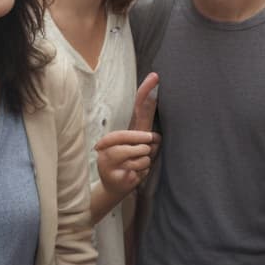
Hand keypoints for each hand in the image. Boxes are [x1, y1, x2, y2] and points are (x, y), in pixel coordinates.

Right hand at [94, 74, 159, 197]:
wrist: (112, 188)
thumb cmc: (129, 165)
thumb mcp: (140, 149)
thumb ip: (147, 138)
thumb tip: (155, 136)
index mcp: (121, 132)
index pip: (137, 108)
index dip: (146, 91)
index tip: (156, 76)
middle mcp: (111, 142)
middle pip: (139, 137)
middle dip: (146, 147)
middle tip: (144, 151)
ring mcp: (108, 158)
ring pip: (142, 157)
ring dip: (145, 164)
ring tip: (137, 166)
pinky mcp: (111, 174)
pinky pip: (137, 172)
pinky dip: (139, 176)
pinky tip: (132, 176)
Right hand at [95, 129, 159, 197]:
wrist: (112, 188)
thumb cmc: (120, 163)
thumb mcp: (123, 148)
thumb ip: (137, 140)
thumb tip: (157, 137)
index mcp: (103, 146)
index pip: (119, 136)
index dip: (136, 135)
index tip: (150, 136)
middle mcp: (104, 160)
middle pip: (125, 151)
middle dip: (142, 148)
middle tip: (148, 149)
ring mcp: (112, 173)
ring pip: (136, 163)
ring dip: (145, 160)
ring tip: (142, 162)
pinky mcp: (121, 183)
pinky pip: (140, 173)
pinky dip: (144, 171)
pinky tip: (139, 172)